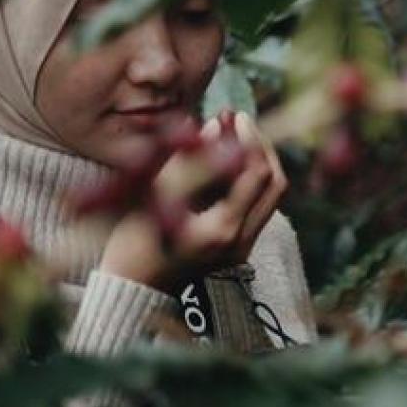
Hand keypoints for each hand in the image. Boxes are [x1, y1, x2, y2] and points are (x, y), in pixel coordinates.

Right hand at [99, 112, 286, 293]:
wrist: (132, 291)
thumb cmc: (133, 246)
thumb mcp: (152, 198)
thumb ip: (187, 160)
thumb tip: (216, 126)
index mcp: (223, 230)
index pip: (256, 173)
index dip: (250, 138)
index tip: (233, 115)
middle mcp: (242, 240)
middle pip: (274, 183)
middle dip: (261, 147)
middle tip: (240, 123)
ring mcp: (243, 246)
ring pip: (270, 195)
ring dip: (259, 162)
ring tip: (235, 137)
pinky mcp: (238, 246)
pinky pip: (258, 205)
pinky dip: (250, 179)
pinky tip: (229, 161)